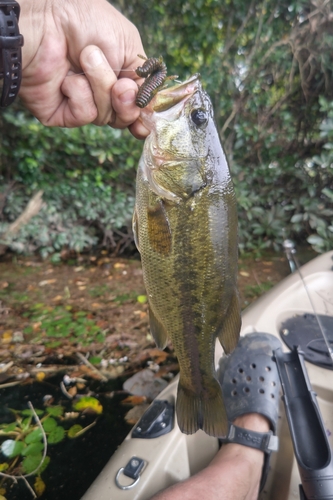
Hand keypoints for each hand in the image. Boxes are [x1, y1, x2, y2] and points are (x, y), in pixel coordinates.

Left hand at [18, 0, 148, 137]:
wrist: (45, 22)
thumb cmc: (83, 22)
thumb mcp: (127, 43)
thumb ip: (143, 78)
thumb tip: (148, 111)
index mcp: (119, 75)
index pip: (137, 104)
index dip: (143, 112)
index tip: (146, 117)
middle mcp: (102, 92)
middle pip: (126, 116)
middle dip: (126, 101)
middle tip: (120, 86)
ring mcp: (82, 103)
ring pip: (107, 115)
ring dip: (100, 86)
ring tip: (84, 60)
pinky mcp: (63, 114)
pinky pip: (85, 115)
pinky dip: (80, 95)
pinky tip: (67, 79)